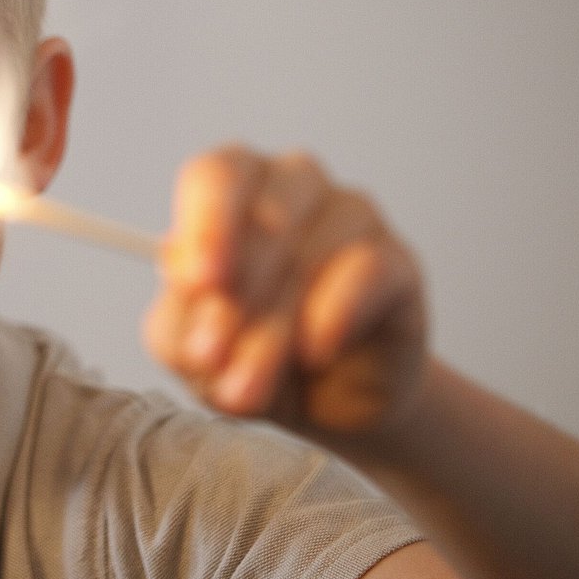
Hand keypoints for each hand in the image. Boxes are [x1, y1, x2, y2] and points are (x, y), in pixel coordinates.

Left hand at [144, 145, 427, 440]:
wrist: (321, 402)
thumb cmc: (243, 351)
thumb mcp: (189, 346)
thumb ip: (181, 317)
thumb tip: (193, 292)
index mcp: (233, 185)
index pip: (216, 176)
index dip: (206, 227)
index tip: (197, 283)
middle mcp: (294, 182)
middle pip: (264, 219)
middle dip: (232, 301)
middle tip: (211, 358)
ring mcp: (352, 214)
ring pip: (310, 255)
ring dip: (273, 328)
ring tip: (247, 386)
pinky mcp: (398, 261)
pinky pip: (368, 271)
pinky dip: (336, 313)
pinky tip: (315, 352)